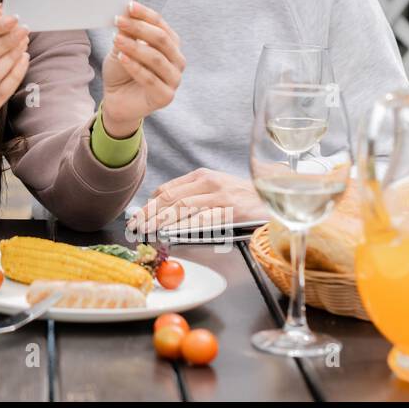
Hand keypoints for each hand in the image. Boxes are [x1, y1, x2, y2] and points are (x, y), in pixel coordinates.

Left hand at [101, 1, 184, 137]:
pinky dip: (135, 66)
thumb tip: (126, 12)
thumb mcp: (121, 48)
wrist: (117, 100)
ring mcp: (174, 79)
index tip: (128, 6)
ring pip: (156, 58)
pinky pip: (150, 79)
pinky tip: (122, 57)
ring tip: (116, 38)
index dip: (145, 14)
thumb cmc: (122, 71)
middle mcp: (177, 60)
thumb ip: (127, 33)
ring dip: (134, 46)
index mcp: (170, 45)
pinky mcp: (166, 96)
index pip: (161, 25)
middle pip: (161, 39)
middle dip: (138, 28)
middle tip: (118, 20)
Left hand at [127, 168, 270, 236]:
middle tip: (136, 226)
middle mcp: (208, 183)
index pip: (167, 189)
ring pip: (182, 207)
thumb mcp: (215, 186)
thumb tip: (164, 207)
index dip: (149, 204)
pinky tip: (172, 232)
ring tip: (147, 230)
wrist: (272, 194)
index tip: (138, 216)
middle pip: (170, 198)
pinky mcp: (230, 210)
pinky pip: (202, 219)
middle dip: (149, 213)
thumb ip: (193, 193)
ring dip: (161, 220)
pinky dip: (184, 226)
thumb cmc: (242, 194)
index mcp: (201, 175)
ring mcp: (219, 196)